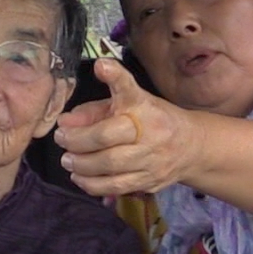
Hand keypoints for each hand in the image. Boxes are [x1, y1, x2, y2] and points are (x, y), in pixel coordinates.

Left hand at [52, 57, 203, 196]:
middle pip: (107, 137)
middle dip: (77, 141)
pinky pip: (116, 187)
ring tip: (68, 161)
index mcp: (143, 106)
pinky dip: (92, 184)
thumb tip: (65, 122)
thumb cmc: (151, 119)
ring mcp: (152, 159)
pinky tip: (80, 177)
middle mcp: (150, 131)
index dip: (115, 77)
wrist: (191, 145)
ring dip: (81, 165)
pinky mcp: (150, 181)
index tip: (101, 66)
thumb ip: (93, 111)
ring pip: (110, 167)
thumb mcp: (126, 106)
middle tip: (61, 140)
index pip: (128, 89)